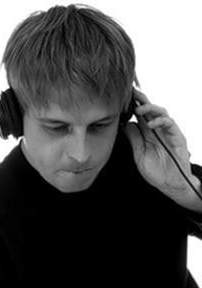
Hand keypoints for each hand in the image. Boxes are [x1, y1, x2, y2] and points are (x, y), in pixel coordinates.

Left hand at [123, 89, 196, 205]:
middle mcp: (158, 130)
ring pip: (161, 112)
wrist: (170, 184)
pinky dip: (160, 121)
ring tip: (139, 108)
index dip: (133, 105)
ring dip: (150, 108)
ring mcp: (168, 132)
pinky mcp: (177, 136)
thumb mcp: (139, 154)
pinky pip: (170, 123)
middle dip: (141, 99)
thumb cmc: (156, 171)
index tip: (123, 97)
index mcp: (148, 133)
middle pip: (150, 109)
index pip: (140, 115)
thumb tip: (126, 124)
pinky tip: (151, 124)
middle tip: (131, 92)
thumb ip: (134, 139)